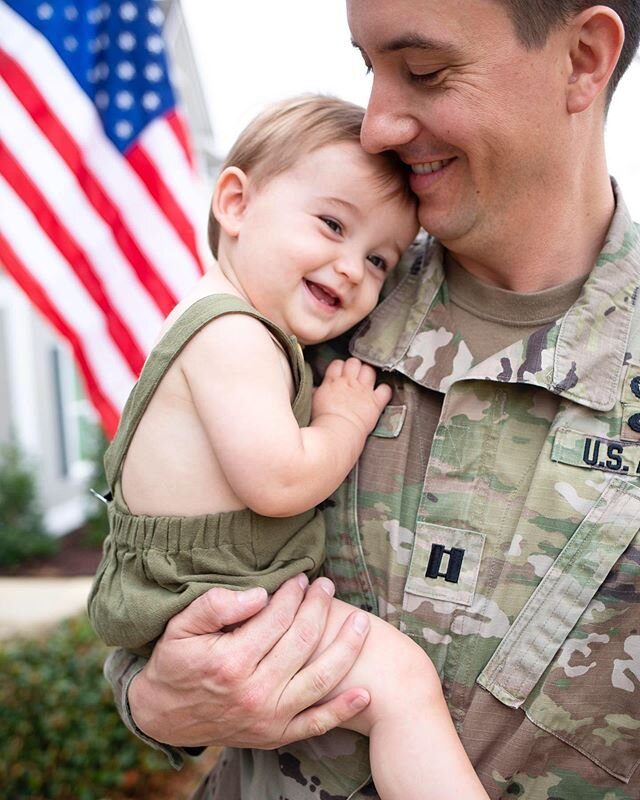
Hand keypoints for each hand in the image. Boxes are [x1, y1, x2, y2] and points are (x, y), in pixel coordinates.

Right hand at [128, 575, 370, 747]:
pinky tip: (364, 692)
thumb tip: (260, 594)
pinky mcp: (276, 734)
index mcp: (231, 662)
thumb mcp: (180, 626)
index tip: (301, 578)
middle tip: (327, 586)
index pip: (277, 618)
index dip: (293, 593)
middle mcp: (254, 691)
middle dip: (319, 608)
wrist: (163, 715)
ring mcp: (268, 717)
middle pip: (302, 641)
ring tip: (360, 621)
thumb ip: (217, 605)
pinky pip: (316, 723)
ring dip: (345, 648)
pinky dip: (342, 709)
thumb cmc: (175, 663)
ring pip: (319, 678)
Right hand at [312, 358, 390, 436]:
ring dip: (369, 373)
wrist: (337, 432)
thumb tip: (316, 388)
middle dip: (355, 366)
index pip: (338, 363)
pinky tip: (381, 393)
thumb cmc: (323, 421)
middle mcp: (349, 382)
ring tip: (367, 380)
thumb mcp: (314, 402)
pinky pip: (385, 389)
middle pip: (354, 362)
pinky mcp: (376, 402)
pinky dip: (385, 390)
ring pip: (370, 370)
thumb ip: (318, 391)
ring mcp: (364, 391)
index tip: (341, 373)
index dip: (340, 367)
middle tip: (355, 375)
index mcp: (333, 382)